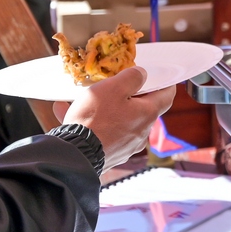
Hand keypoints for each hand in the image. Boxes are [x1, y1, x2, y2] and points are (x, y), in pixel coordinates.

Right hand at [53, 67, 175, 171]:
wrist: (74, 156)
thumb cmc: (96, 119)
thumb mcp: (114, 88)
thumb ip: (132, 78)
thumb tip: (142, 75)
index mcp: (147, 114)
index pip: (166, 97)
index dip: (165, 85)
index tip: (160, 77)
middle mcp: (141, 133)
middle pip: (141, 109)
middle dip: (128, 97)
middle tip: (115, 86)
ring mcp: (125, 146)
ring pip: (118, 121)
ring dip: (103, 109)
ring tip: (80, 98)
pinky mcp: (108, 155)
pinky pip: (101, 133)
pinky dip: (89, 122)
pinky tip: (63, 110)